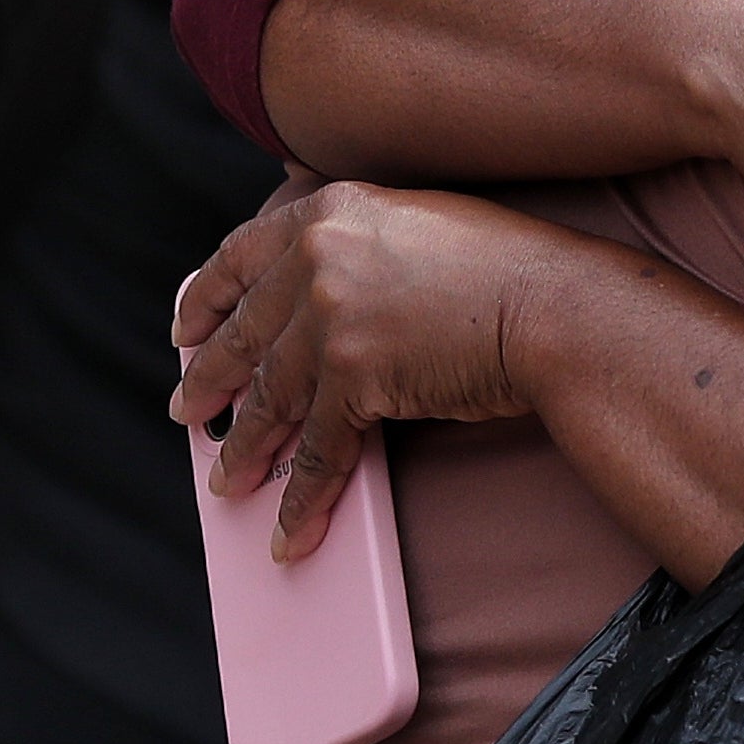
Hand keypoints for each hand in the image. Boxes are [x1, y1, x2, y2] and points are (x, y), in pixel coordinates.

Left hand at [170, 183, 576, 556]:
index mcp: (328, 214)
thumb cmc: (510, 267)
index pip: (239, 257)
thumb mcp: (419, 221)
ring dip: (244, 451)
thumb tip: (324, 283)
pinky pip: (317, 450)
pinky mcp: (354, 379)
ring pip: (268, 400)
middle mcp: (317, 260)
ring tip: (227, 480)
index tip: (187, 329)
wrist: (557, 306)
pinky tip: (287, 530)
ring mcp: (330, 320)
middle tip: (190, 413)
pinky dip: (300, 499)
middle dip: (208, 383)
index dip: (205, 300)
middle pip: (242, 336)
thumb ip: (360, 240)